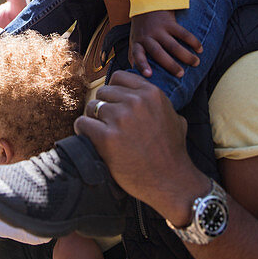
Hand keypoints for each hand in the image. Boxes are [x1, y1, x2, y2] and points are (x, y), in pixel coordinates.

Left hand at [74, 70, 203, 221]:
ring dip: (93, 119)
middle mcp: (136, 102)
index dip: (114, 91)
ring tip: (98, 133)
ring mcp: (120, 118)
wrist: (171, 181)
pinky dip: (82, 130)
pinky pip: (82, 123)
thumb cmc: (172, 153)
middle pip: (103, 92)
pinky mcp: (106, 138)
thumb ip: (160, 104)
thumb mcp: (175, 119)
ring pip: (91, 107)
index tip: (114, 104)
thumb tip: (147, 97)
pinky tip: (89, 139)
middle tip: (106, 123)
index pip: (119, 77)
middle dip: (103, 107)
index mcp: (152, 93)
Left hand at [129, 10, 201, 77]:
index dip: (142, 65)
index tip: (149, 75)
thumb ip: (135, 56)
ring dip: (186, 55)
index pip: (137, 55)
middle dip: (170, 65)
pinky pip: (183, 33)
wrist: (147, 3)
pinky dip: (193, 41)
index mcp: (137, 43)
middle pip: (158, 53)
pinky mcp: (170, 22)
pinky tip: (200, 49)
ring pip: (173, 45)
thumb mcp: (134, 40)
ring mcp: (159, 29)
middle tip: (181, 74)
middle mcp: (147, 37)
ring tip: (196, 63)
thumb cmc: (141, 28)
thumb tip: (137, 75)